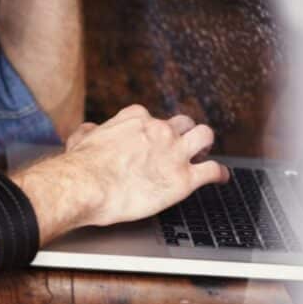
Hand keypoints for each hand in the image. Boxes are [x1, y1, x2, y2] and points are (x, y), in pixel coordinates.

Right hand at [61, 104, 229, 226]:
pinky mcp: (184, 179)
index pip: (152, 118)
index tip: (152, 140)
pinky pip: (212, 171)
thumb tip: (90, 131)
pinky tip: (221, 177)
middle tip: (182, 146)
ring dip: (206, 144)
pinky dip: (219, 174)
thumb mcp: (81, 138)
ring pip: (204, 137)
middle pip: (183, 123)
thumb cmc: (81, 166)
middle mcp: (159, 130)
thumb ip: (91, 131)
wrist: (88, 186)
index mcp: (136, 119)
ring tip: (205, 154)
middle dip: (184, 133)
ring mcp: (174, 152)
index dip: (153, 130)